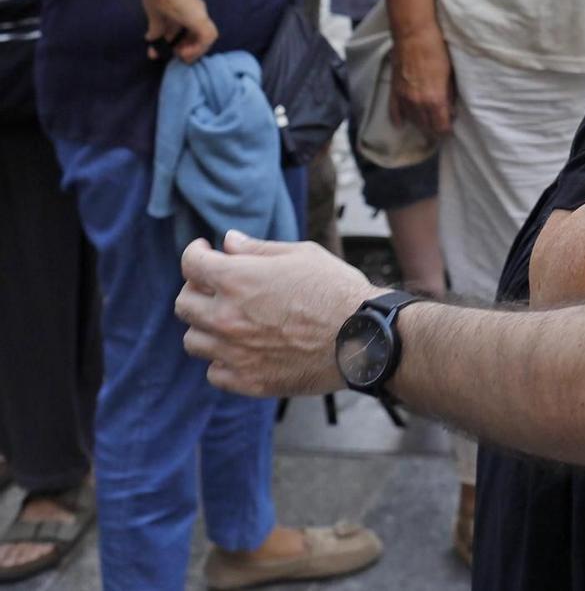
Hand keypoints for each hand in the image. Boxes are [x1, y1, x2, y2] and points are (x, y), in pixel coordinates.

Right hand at [142, 0, 217, 62]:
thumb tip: (151, 39)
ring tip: (180, 56)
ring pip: (205, 37)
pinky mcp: (201, 20)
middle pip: (197, 33)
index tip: (167, 47)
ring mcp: (200, 15)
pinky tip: (183, 53)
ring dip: (192, 49)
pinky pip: (207, 38)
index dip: (179, 39)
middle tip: (174, 55)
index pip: (188, 27)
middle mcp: (196, 12)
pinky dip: (197, 48)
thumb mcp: (156, 15)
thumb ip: (157, 28)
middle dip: (186, 47)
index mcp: (187, 8)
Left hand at [177, 230, 380, 397]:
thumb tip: (229, 242)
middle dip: (197, 290)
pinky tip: (244, 350)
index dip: (195, 253)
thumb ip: (259, 249)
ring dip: (206, 328)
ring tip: (231, 323)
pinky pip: (214, 372)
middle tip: (217, 288)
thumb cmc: (337, 290)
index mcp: (237, 279)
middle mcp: (226, 316)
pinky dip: (223, 360)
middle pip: (183, 304)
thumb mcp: (302, 255)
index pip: (191, 263)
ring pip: (193, 340)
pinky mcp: (247, 380)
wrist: (363, 336)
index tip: (204, 251)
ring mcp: (233, 352)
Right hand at [391, 24, 454, 137]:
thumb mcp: (450, 74)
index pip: (440, 126)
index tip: (450, 130)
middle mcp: (418, 103)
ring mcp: (403, 98)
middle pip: (426, 126)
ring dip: (420, 124)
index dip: (446, 130)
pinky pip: (394, 111)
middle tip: (440, 129)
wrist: (413, 35)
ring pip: (411, 121)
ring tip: (427, 125)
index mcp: (434, 99)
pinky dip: (398, 119)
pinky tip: (401, 124)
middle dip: (434, 130)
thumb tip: (451, 110)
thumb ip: (449, 95)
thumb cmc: (436, 50)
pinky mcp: (394, 91)